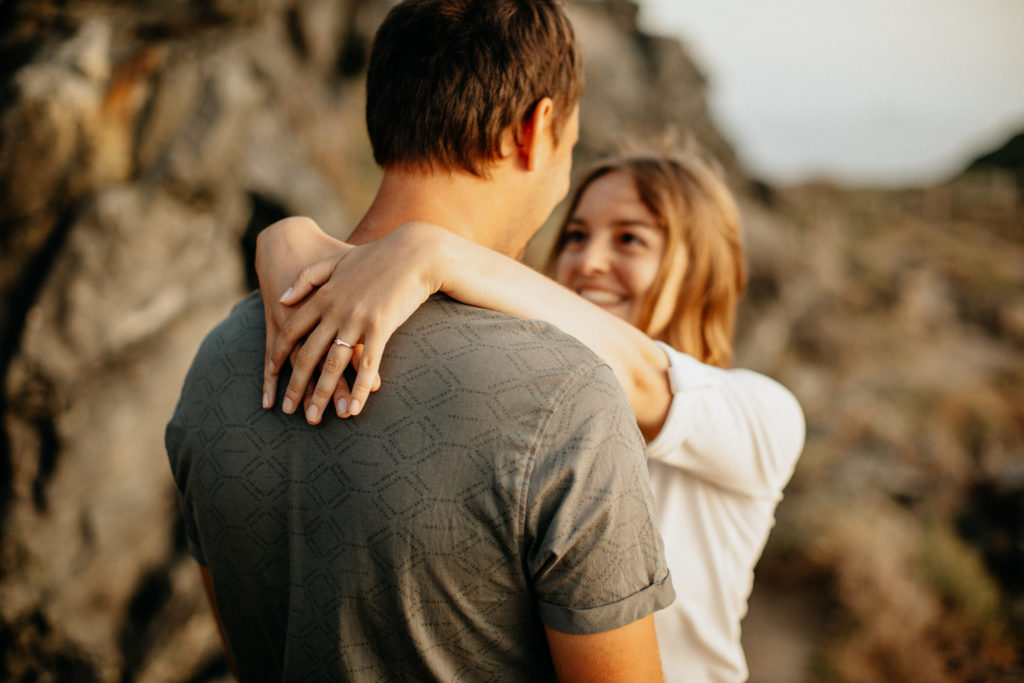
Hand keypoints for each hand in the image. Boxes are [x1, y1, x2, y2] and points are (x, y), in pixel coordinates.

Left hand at [262, 222, 445, 423]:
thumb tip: (282, 298)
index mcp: (322, 295)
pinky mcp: (381, 327)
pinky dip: (358, 389)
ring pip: (333, 365)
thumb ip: (308, 278)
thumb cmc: (377, 255)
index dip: (279, 355)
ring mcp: (357, 319)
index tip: (273, 374)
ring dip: (321, 395)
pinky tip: (353, 410)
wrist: (414, 251)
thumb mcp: (336, 260)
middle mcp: (335, 310)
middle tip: (289, 410)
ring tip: (314, 418)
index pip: (291, 330)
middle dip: (296, 386)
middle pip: (308, 355)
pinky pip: (367, 364)